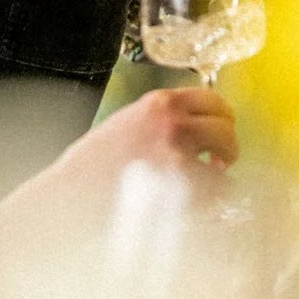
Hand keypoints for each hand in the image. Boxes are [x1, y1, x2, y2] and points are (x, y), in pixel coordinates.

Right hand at [46, 88, 236, 199]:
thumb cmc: (90, 168)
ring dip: (224, 168)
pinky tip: (203, 202)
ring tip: (212, 181)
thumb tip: (192, 130)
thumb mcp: (125, 124)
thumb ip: (158, 121)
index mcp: (156, 103)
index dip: (221, 116)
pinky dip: (217, 196)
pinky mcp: (181, 183)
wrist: (71, 195)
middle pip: (225, 124)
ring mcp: (178, 151)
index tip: (221, 128)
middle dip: (227, 143)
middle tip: (220, 160)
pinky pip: (220, 187)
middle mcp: (171, 121)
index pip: (210, 97)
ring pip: (227, 152)